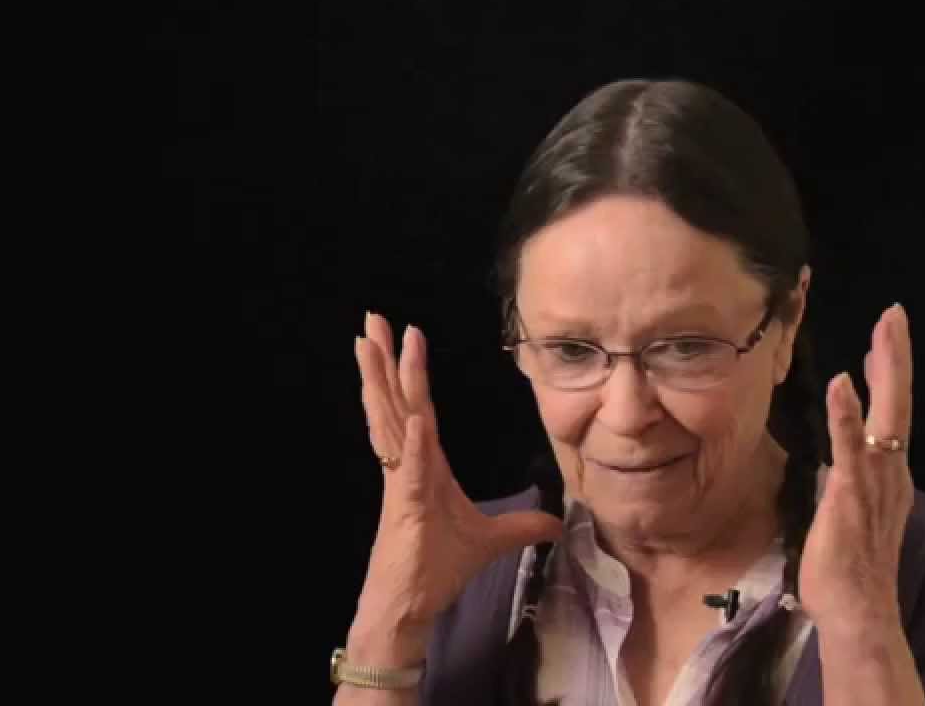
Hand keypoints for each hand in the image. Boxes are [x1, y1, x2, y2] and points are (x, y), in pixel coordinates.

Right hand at [350, 312, 562, 659]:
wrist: (409, 607)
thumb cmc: (436, 570)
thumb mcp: (490, 540)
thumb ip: (521, 527)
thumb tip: (556, 521)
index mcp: (424, 465)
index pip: (418, 407)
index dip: (412, 371)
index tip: (408, 334)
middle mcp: (407, 465)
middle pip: (394, 402)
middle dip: (384, 359)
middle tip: (372, 317)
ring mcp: (402, 483)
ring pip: (389, 421)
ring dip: (380, 381)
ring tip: (368, 343)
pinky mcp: (406, 507)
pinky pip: (411, 468)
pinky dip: (413, 442)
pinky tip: (415, 415)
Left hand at [798, 303, 914, 636]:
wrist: (859, 613)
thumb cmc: (848, 570)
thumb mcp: (850, 514)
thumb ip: (849, 483)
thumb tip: (839, 463)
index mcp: (889, 477)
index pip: (891, 415)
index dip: (889, 375)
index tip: (885, 337)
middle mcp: (890, 473)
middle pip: (897, 405)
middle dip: (896, 357)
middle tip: (894, 315)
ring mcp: (874, 483)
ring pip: (884, 417)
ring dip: (884, 371)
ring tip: (883, 330)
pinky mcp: (850, 496)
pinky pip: (849, 448)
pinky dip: (847, 414)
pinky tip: (844, 383)